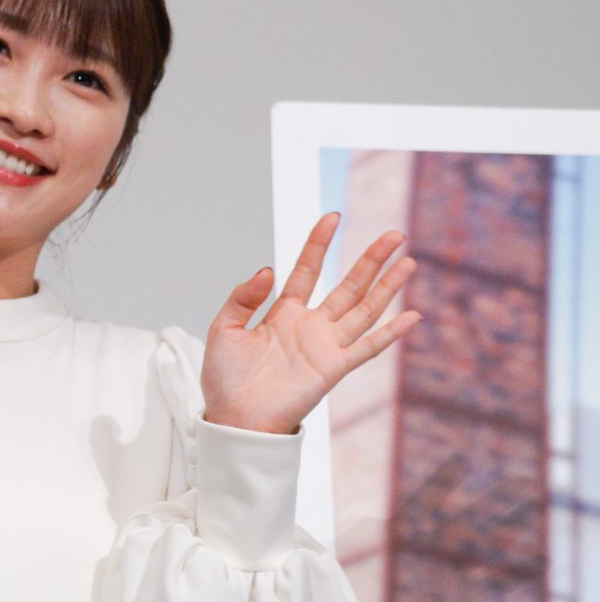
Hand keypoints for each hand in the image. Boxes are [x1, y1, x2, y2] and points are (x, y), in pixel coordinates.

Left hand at [200, 212, 421, 433]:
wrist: (233, 419)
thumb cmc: (225, 379)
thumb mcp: (223, 328)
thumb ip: (242, 297)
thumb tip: (268, 269)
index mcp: (283, 313)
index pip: (307, 269)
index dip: (319, 244)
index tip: (332, 216)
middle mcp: (310, 326)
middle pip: (348, 285)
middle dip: (370, 260)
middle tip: (395, 235)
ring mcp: (325, 346)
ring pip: (364, 309)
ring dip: (387, 286)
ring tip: (409, 261)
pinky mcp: (333, 369)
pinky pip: (367, 348)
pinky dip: (390, 333)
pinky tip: (412, 315)